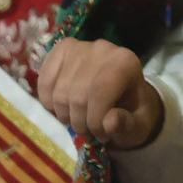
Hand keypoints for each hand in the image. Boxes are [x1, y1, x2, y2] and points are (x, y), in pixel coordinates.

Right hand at [36, 38, 164, 148]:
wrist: (123, 93)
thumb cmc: (131, 111)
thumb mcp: (137, 126)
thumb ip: (126, 125)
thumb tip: (110, 122)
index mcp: (126, 63)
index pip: (100, 91)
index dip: (95, 120)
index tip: (101, 135)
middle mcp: (102, 49)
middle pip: (78, 95)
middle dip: (81, 122)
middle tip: (90, 130)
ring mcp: (79, 47)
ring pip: (59, 93)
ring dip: (66, 116)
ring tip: (80, 119)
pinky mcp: (61, 50)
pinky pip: (44, 83)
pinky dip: (49, 103)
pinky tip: (63, 108)